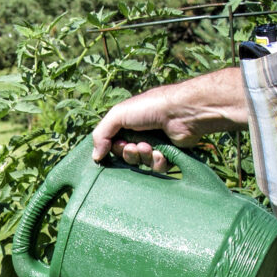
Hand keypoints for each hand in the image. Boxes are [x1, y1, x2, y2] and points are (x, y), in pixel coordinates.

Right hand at [88, 67, 250, 169]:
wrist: (181, 113)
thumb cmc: (149, 108)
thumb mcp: (118, 114)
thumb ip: (100, 134)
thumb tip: (95, 157)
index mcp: (127, 124)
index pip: (112, 144)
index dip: (112, 148)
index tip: (116, 145)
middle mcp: (140, 134)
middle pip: (126, 155)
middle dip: (128, 153)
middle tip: (134, 146)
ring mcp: (155, 145)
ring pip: (141, 163)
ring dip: (143, 157)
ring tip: (149, 147)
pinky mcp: (170, 155)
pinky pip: (157, 168)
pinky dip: (157, 162)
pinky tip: (161, 153)